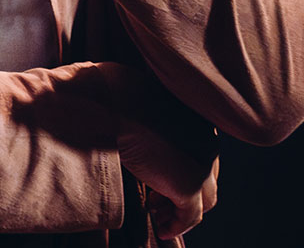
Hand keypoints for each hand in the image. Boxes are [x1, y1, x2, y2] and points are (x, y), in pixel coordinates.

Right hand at [101, 63, 220, 240]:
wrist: (114, 100)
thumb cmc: (116, 93)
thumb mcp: (138, 104)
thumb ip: (148, 119)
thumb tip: (133, 126)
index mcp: (198, 118)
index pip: (201, 153)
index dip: (183, 169)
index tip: (161, 178)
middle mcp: (208, 142)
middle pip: (207, 178)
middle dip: (184, 192)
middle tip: (160, 202)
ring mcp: (202, 166)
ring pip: (204, 200)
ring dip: (181, 212)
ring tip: (159, 217)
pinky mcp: (190, 186)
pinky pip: (190, 216)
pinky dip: (177, 225)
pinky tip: (163, 230)